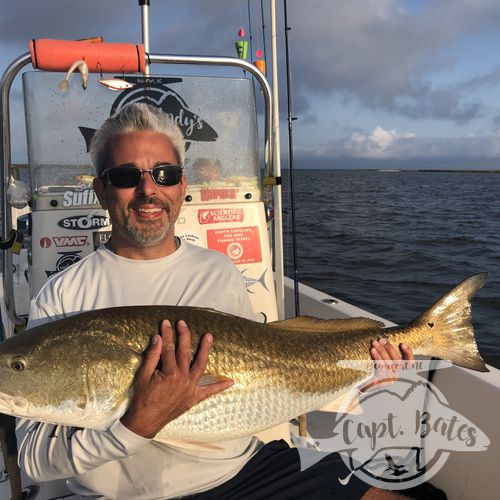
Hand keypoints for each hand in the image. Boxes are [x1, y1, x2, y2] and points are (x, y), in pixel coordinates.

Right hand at [120, 319, 233, 437]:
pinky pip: (209, 392)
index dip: (167, 334)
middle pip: (184, 352)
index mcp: (169, 373)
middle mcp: (183, 379)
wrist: (145, 422)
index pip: (168, 348)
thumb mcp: (143, 376)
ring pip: (200, 365)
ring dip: (205, 350)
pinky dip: (220, 387)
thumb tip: (157, 337)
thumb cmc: (142, 399)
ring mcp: (190, 388)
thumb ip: (152, 356)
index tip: (166, 323)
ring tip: (209, 336)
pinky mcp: (194, 398)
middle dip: (184, 335)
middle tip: (182, 323)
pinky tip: (230, 381)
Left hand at [358, 338, 413, 392]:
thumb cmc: (367, 371)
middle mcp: (395, 376)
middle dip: (389, 348)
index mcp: (396, 370)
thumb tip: (382, 339)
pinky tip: (372, 350)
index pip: (408, 363)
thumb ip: (383, 353)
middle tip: (381, 339)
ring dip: (382, 351)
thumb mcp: (377, 361)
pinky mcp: (381, 381)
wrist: (357, 385)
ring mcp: (389, 380)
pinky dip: (377, 357)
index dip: (408, 353)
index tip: (402, 344)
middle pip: (398, 361)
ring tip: (374, 342)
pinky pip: (381, 367)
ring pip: (389, 363)